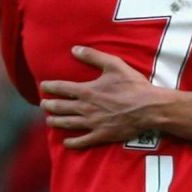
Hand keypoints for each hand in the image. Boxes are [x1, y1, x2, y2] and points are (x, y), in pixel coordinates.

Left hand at [40, 46, 165, 147]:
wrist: (148, 108)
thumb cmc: (132, 85)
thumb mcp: (114, 64)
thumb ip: (93, 56)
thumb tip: (75, 49)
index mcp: (87, 90)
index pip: (62, 88)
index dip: (50, 87)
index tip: (43, 86)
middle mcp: (85, 108)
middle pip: (61, 107)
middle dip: (50, 105)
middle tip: (43, 104)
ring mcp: (92, 123)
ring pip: (68, 123)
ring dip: (55, 122)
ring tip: (49, 121)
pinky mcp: (101, 135)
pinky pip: (82, 141)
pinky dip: (72, 142)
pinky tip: (66, 142)